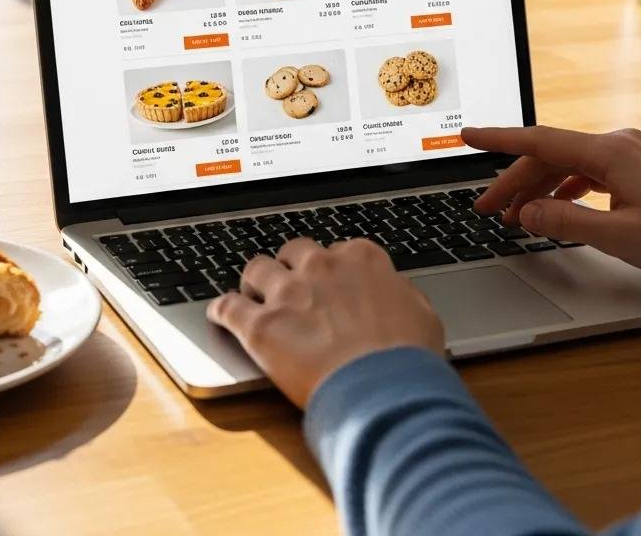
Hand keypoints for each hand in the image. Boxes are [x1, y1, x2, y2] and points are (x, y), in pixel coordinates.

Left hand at [207, 237, 444, 407]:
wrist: (385, 389)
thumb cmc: (408, 357)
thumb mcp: (421, 314)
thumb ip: (399, 295)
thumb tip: (395, 296)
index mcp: (361, 259)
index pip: (338, 250)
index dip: (332, 269)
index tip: (330, 282)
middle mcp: (321, 267)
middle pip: (294, 251)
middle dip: (291, 267)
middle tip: (290, 286)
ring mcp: (288, 294)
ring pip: (256, 269)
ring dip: (254, 282)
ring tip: (252, 295)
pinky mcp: (260, 326)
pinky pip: (227, 306)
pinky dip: (221, 309)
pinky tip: (219, 314)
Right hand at [463, 125, 640, 278]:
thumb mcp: (621, 236)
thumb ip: (566, 221)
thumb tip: (526, 212)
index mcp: (611, 152)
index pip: (541, 141)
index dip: (500, 140)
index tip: (469, 135)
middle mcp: (618, 142)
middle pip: (550, 155)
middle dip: (514, 181)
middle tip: (487, 209)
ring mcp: (630, 152)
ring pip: (568, 163)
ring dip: (539, 187)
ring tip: (516, 217)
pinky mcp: (639, 166)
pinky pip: (589, 170)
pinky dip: (565, 188)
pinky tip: (554, 208)